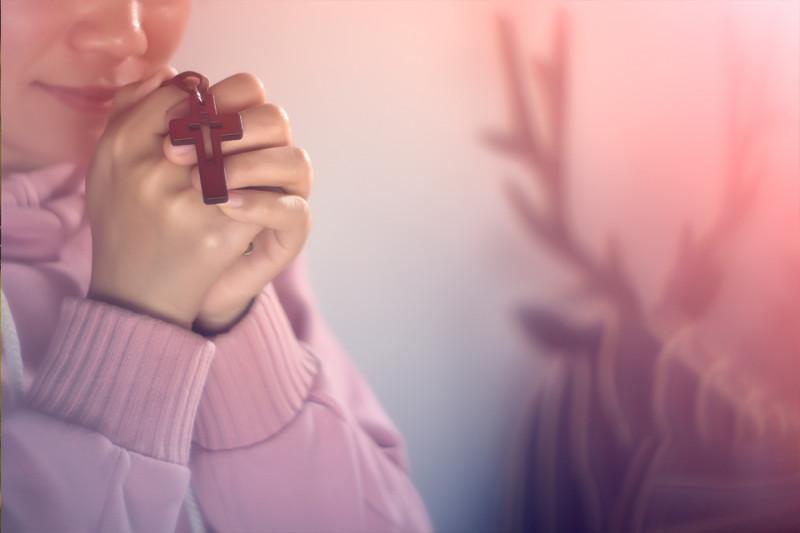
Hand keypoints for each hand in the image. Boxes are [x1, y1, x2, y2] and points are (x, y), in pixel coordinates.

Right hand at [86, 68, 263, 328]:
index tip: (217, 115)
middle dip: (245, 123)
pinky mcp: (219, 232)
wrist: (136, 295)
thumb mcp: (111, 166)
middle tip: (246, 140)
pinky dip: (265, 195)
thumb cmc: (127, 223)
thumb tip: (175, 75)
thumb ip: (133, 114)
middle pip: (224, 113)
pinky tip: (258, 203)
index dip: (209, 97)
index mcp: (122, 144)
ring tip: (252, 172)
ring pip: (249, 150)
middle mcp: (152, 167)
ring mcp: (188, 200)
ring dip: (259, 157)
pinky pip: (260, 194)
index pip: (182, 90)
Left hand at [162, 73, 312, 333]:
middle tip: (175, 155)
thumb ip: (149, 118)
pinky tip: (225, 206)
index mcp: (236, 134)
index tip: (169, 125)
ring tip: (204, 183)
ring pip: (294, 161)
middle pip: (274, 120)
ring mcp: (283, 194)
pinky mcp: (288, 232)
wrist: (166, 288)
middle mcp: (265, 158)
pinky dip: (260, 205)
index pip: (248, 92)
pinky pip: (294, 211)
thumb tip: (165, 75)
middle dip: (230, 130)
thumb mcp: (143, 168)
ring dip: (249, 164)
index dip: (215, 99)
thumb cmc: (156, 223)